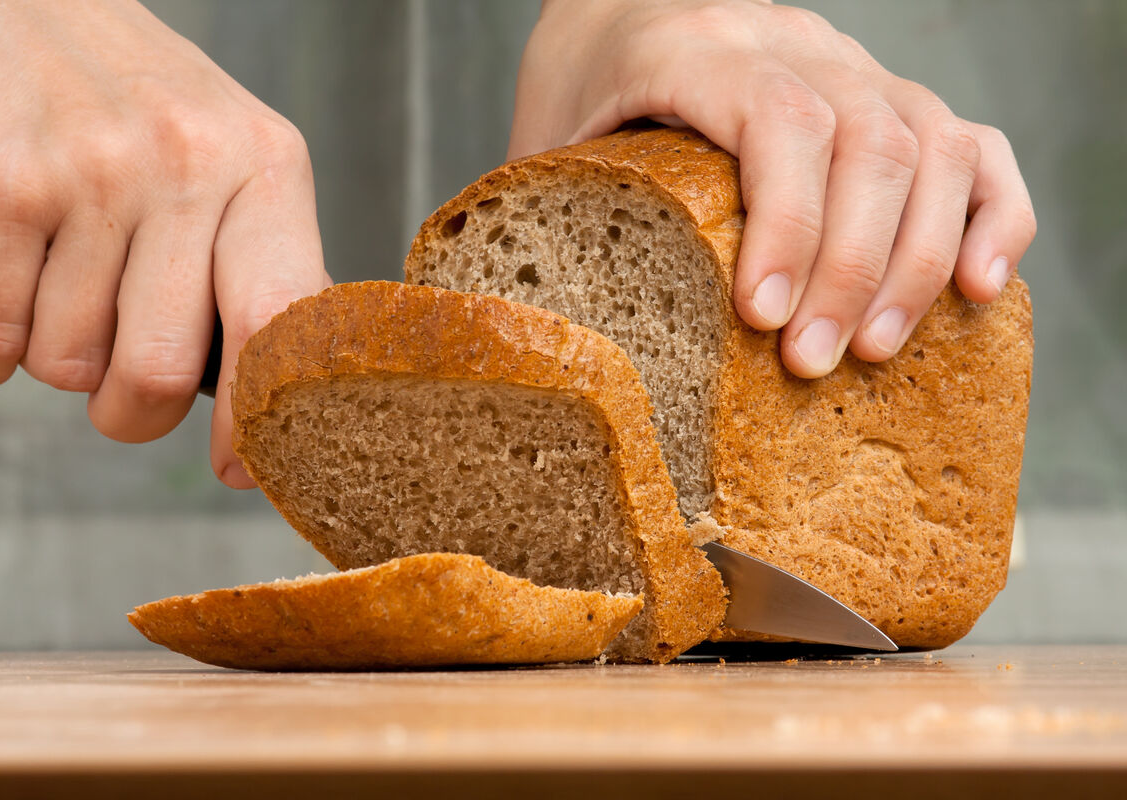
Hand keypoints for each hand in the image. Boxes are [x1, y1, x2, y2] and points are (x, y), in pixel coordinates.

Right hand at [0, 0, 328, 486]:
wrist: (27, 2)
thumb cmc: (144, 104)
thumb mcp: (235, 160)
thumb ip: (262, 264)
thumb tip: (280, 391)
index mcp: (265, 168)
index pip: (279, 323)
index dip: (260, 420)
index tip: (240, 466)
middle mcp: (186, 167)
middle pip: (160, 371)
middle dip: (134, 413)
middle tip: (126, 396)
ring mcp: (90, 176)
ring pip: (70, 364)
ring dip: (63, 364)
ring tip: (70, 296)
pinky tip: (12, 299)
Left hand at [510, 0, 1035, 376]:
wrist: (624, 7)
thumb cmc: (584, 86)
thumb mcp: (547, 139)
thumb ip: (560, 213)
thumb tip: (557, 333)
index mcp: (694, 46)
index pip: (775, 118)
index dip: (786, 222)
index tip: (764, 316)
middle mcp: (790, 41)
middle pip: (866, 140)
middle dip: (849, 267)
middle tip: (813, 362)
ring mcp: (854, 64)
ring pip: (931, 146)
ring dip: (916, 261)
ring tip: (875, 350)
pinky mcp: (892, 97)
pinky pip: (975, 146)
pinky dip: (993, 217)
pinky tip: (980, 289)